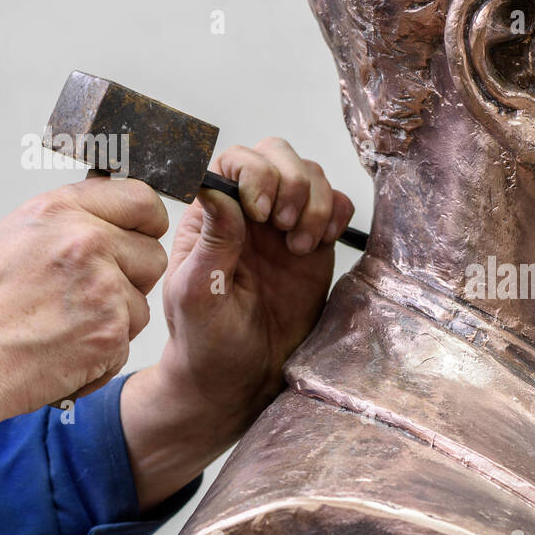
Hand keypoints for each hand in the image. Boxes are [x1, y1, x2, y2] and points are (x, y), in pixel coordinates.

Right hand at [0, 178, 167, 435]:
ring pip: (142, 303)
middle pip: (153, 256)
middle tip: (91, 293)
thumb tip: (113, 214)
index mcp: (62, 212)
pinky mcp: (111, 332)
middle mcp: (87, 243)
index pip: (141, 200)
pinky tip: (68, 348)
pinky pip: (128, 340)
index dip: (148, 221)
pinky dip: (104, 351)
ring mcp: (103, 288)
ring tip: (68, 323)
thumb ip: (72, 219)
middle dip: (132, 277)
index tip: (144, 233)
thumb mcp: (18, 235)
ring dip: (116, 318)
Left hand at [119, 138, 354, 508]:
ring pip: (311, 175)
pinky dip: (336, 215)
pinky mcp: (314, 242)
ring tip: (300, 248)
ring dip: (314, 204)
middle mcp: (248, 212)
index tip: (261, 214)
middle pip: (277, 155)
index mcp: (211, 216)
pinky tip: (318, 247)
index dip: (256, 174)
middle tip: (285, 228)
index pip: (235, 162)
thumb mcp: (199, 294)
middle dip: (291, 183)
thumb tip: (217, 190)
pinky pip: (336, 204)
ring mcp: (283, 225)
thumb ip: (212, 242)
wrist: (243, 378)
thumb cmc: (208, 343)